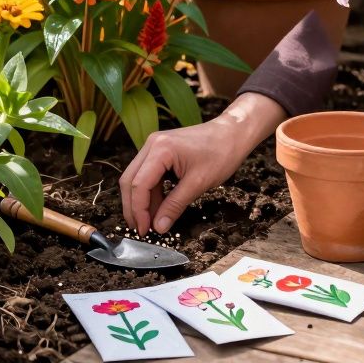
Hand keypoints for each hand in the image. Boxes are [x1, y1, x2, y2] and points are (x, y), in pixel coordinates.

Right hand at [118, 93, 284, 233]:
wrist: (233, 134)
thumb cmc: (221, 153)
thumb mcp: (198, 183)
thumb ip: (175, 205)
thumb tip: (159, 226)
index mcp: (160, 149)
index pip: (139, 184)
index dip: (138, 210)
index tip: (144, 230)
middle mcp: (152, 144)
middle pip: (130, 180)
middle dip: (133, 207)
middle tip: (141, 229)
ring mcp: (154, 146)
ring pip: (137, 178)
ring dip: (141, 201)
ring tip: (150, 222)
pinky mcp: (160, 151)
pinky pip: (148, 174)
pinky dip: (151, 193)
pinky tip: (157, 208)